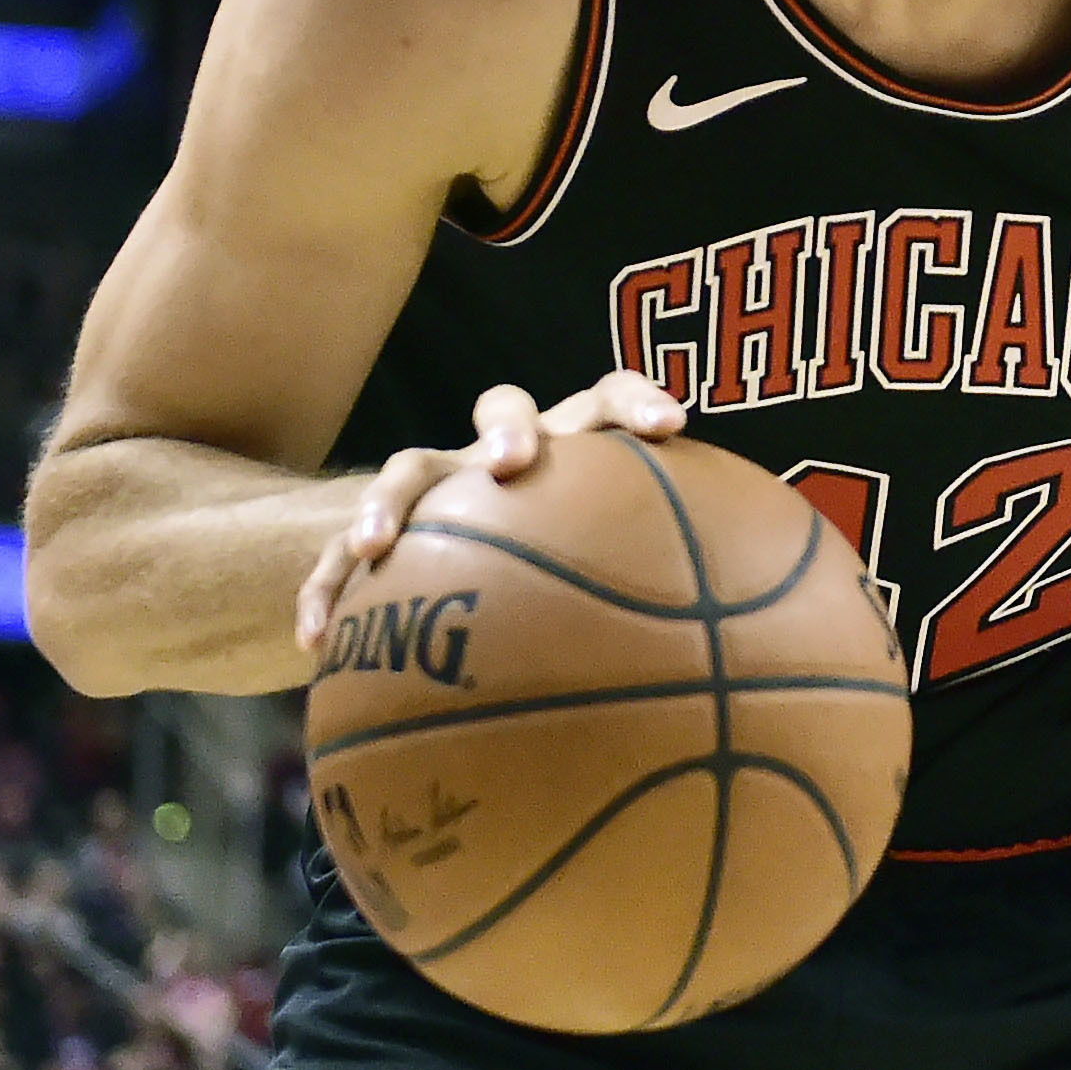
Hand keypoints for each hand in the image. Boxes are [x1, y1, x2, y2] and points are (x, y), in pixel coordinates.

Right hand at [294, 372, 684, 652]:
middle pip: (505, 410)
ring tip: (373, 545)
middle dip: (509, 429)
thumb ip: (676, 603)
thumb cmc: (573, 579)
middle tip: (512, 464)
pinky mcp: (381, 534)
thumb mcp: (620, 582)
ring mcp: (440, 487)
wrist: (466, 569)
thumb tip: (756, 669)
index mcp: (574, 455)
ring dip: (388, 499)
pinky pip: (336, 558)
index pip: (607, 399)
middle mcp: (504, 457)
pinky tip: (314, 641)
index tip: (672, 425)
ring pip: (409, 468)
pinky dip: (323, 592)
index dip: (636, 402)